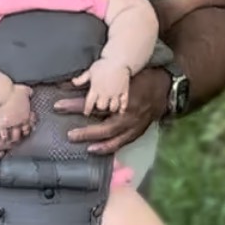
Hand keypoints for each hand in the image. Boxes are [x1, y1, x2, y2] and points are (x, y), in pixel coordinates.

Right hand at [0, 83, 34, 141]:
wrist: (2, 94)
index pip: (32, 122)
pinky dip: (4, 138)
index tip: (31, 128)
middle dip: (24, 134)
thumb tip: (30, 92)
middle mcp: (20, 121)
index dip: (31, 125)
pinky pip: (4, 135)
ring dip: (15, 138)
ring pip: (15, 135)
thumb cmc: (13, 91)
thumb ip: (28, 92)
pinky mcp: (2, 126)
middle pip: (24, 131)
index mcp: (27, 113)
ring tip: (14, 141)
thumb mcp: (24, 89)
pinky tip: (4, 140)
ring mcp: (11, 124)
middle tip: (23, 136)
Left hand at [54, 60, 170, 152]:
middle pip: (104, 127)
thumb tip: (73, 82)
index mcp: (122, 98)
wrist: (166, 86)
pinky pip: (124, 142)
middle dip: (86, 132)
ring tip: (85, 146)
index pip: (94, 104)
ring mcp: (135, 125)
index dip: (75, 105)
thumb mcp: (120, 74)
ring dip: (98, 143)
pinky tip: (99, 149)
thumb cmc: (141, 76)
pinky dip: (111, 147)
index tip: (58, 105)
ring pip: (114, 138)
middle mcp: (129, 115)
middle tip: (70, 135)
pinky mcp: (139, 131)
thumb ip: (98, 78)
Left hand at [71, 59, 130, 118]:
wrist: (118, 59)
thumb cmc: (104, 64)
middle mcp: (105, 93)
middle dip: (100, 107)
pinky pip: (124, 103)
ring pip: (113, 107)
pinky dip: (122, 108)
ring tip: (110, 108)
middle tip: (100, 106)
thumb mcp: (90, 71)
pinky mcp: (124, 91)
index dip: (87, 109)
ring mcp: (115, 93)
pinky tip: (121, 111)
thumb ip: (82, 78)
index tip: (86, 113)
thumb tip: (73, 81)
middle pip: (102, 106)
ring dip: (111, 108)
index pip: (89, 103)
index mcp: (95, 88)